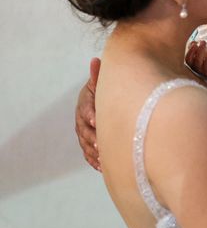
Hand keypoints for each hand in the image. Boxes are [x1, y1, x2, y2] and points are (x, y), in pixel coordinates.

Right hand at [75, 57, 100, 171]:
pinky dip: (94, 161)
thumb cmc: (103, 92)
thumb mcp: (100, 84)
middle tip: (102, 145)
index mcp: (85, 105)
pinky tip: (102, 167)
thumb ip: (98, 76)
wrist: (100, 103)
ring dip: (94, 153)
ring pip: (86, 145)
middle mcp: (81, 122)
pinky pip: (89, 155)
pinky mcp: (88, 145)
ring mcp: (83, 134)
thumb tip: (96, 60)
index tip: (96, 120)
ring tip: (103, 158)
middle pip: (85, 132)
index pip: (85, 111)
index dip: (90, 115)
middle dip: (93, 138)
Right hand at [185, 41, 206, 81]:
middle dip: (200, 50)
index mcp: (192, 64)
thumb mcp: (199, 54)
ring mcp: (206, 72)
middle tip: (203, 42)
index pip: (188, 59)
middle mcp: (198, 69)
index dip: (190, 51)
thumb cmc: (205, 59)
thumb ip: (194, 48)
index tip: (194, 44)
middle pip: (198, 61)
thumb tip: (193, 42)